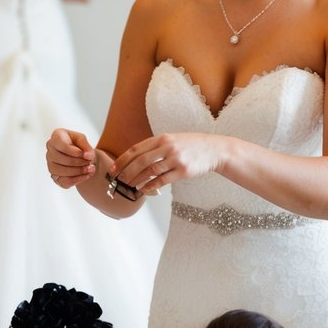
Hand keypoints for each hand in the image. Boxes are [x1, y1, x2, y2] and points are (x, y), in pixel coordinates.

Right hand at [46, 127, 96, 188]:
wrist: (81, 157)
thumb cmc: (79, 145)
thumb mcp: (84, 140)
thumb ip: (86, 146)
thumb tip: (87, 156)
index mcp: (56, 137)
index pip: (61, 145)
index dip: (74, 152)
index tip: (85, 155)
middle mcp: (50, 151)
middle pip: (61, 159)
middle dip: (78, 162)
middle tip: (89, 162)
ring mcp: (51, 165)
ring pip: (61, 171)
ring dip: (78, 171)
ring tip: (90, 168)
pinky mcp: (55, 177)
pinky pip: (64, 181)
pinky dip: (77, 179)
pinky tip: (86, 175)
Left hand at [110, 132, 224, 196]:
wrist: (214, 150)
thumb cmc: (191, 145)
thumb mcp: (172, 140)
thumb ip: (156, 146)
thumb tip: (135, 157)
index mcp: (162, 138)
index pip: (136, 149)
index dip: (122, 160)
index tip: (113, 169)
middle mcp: (168, 147)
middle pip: (140, 161)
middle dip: (126, 172)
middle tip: (118, 180)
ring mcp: (176, 159)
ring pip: (150, 171)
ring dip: (136, 180)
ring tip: (128, 186)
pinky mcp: (183, 171)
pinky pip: (162, 180)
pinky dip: (151, 186)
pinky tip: (143, 190)